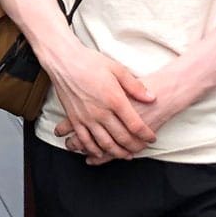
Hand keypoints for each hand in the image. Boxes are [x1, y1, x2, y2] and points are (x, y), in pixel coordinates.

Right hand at [44, 45, 154, 160]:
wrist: (63, 61)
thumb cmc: (90, 62)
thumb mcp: (117, 69)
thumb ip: (135, 86)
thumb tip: (152, 98)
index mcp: (114, 99)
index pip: (135, 125)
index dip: (146, 134)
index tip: (151, 137)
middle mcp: (101, 112)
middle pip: (122, 137)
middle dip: (134, 146)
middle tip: (141, 149)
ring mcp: (86, 118)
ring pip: (105, 143)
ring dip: (117, 152)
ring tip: (125, 155)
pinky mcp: (74, 120)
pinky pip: (85, 141)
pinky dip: (94, 150)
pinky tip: (100, 153)